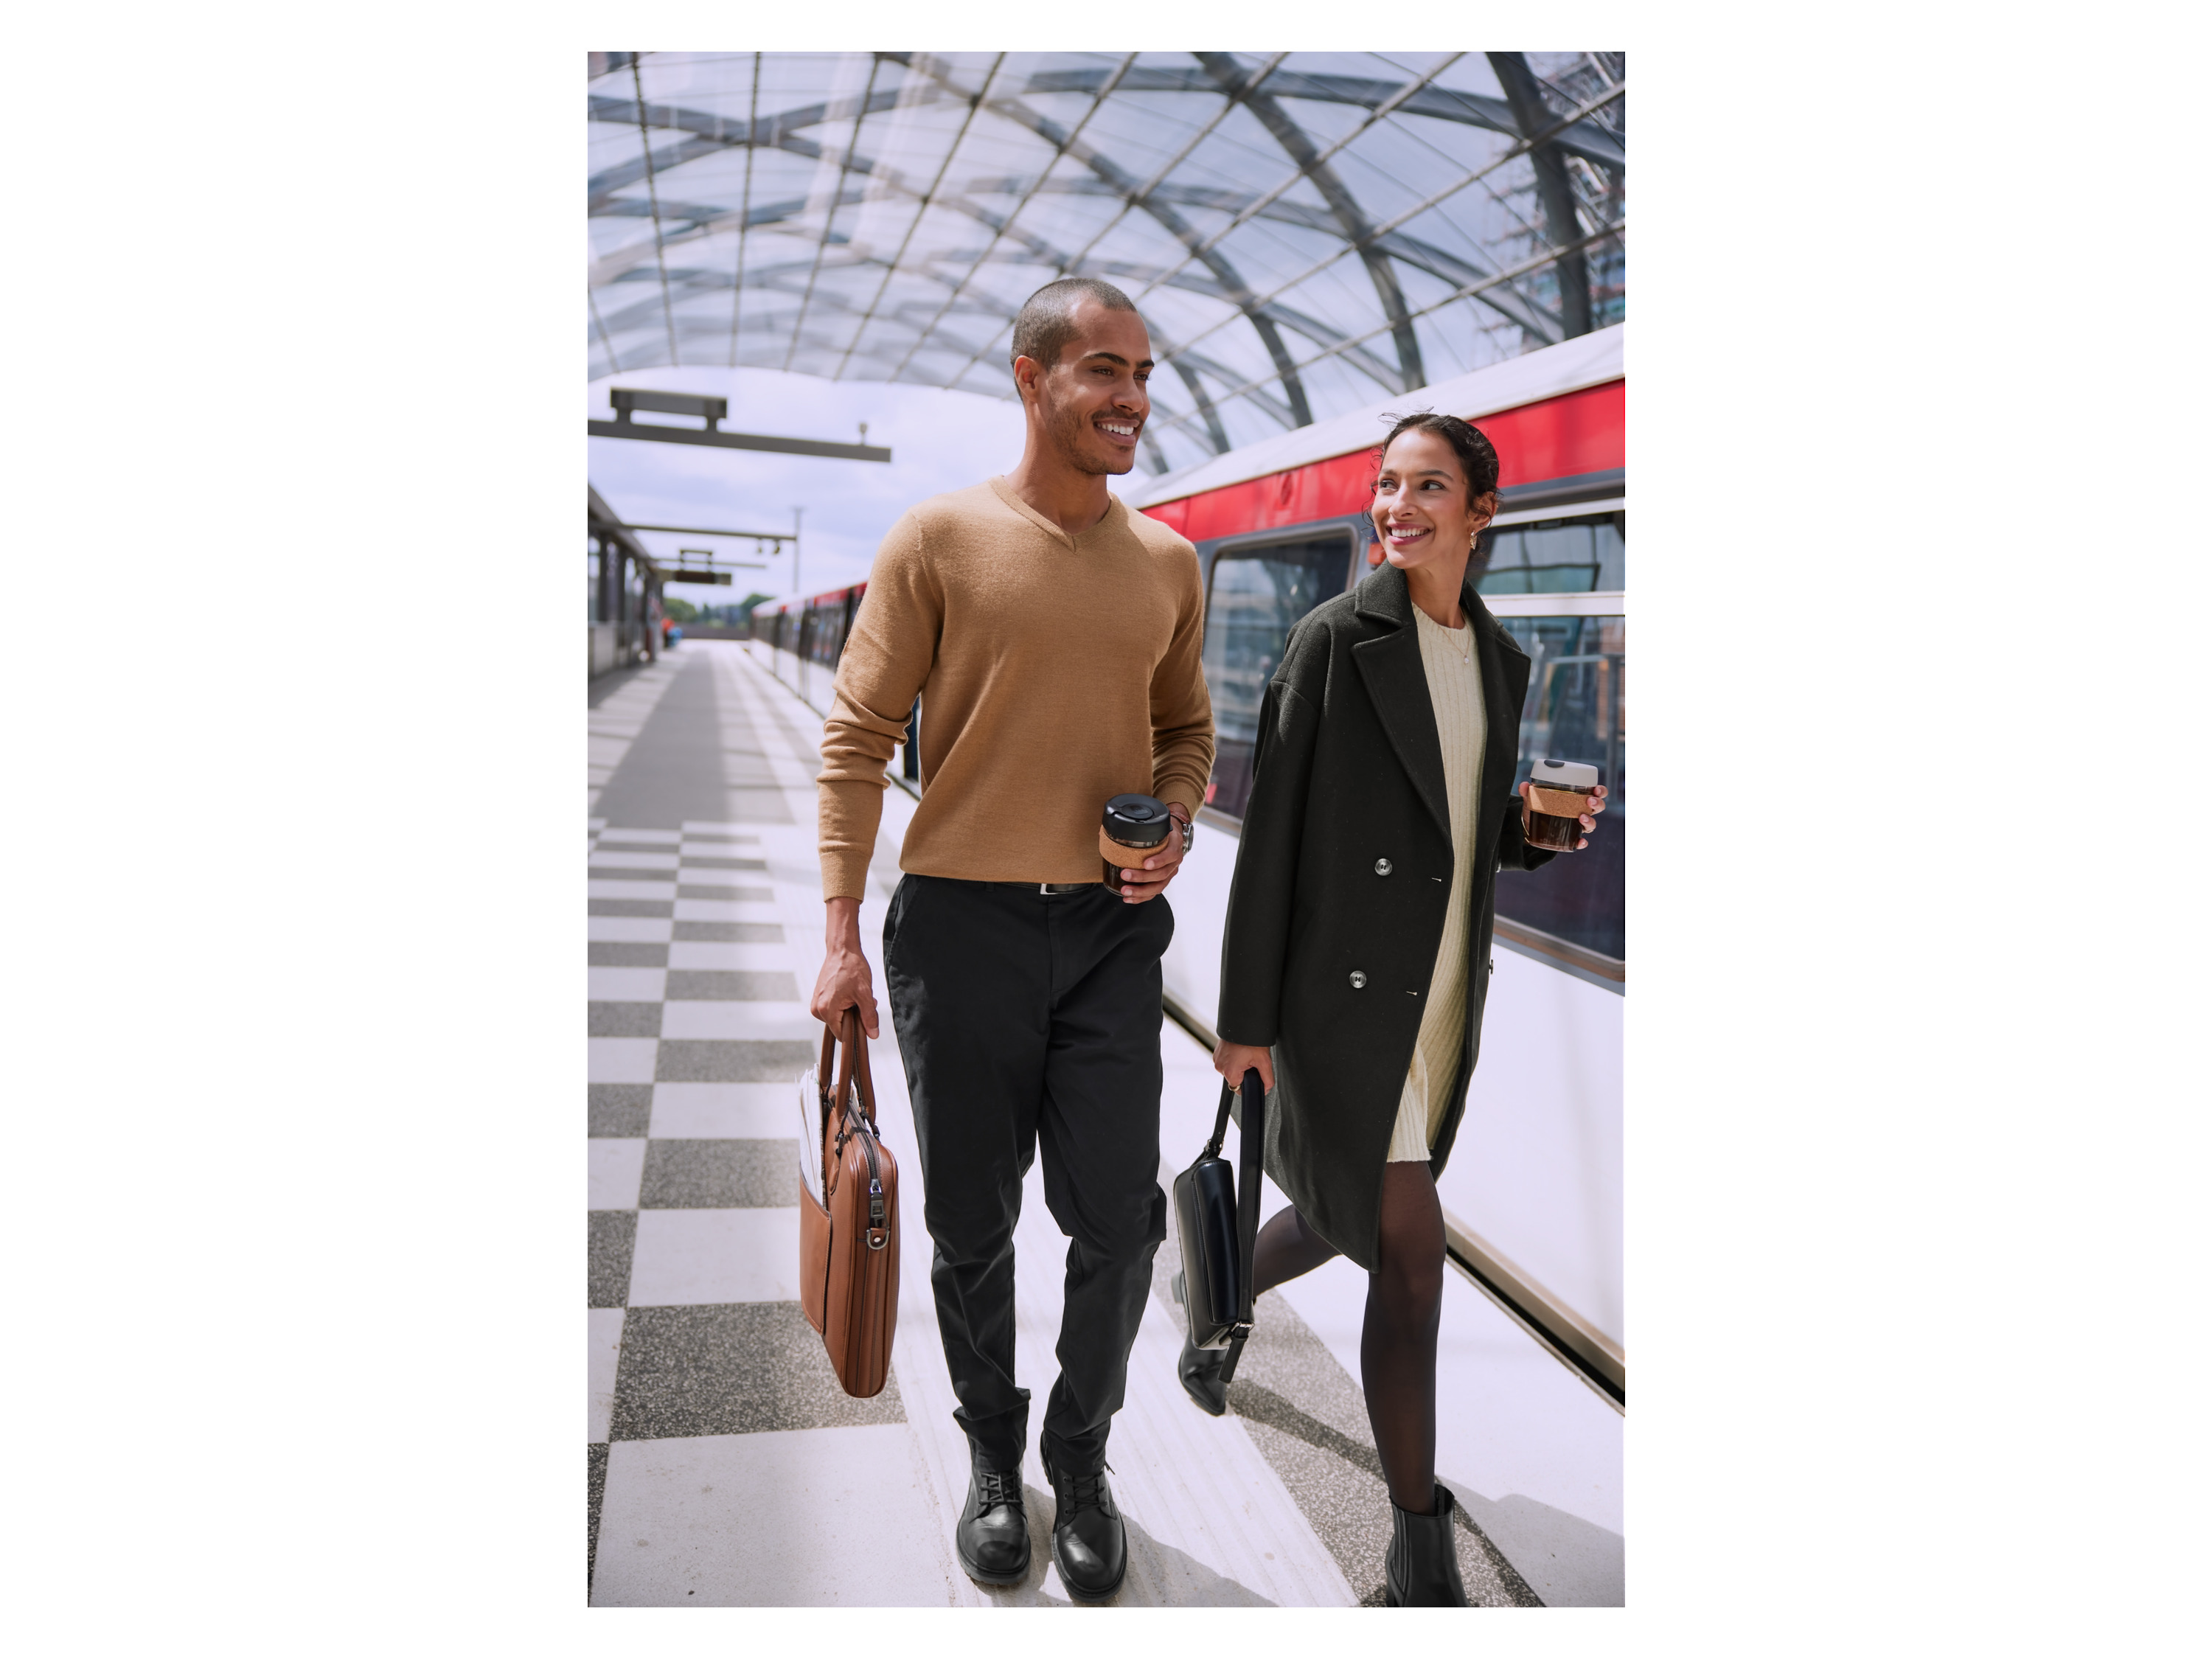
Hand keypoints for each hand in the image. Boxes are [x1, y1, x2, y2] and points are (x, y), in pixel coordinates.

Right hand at [809, 896, 879, 1038]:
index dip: (856, 1028)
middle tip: (861, 999)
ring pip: (838, 1017)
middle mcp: (817, 1009)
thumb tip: (873, 1035)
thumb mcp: (865, 993)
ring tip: (855, 993)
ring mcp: (816, 1003)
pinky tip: (849, 991)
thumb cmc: (852, 968)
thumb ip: (869, 1016)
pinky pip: (833, 1009)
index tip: (864, 1015)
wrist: (842, 949)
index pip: (842, 1034)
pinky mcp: (818, 997)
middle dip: (854, 1016)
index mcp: (826, 1010)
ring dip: (850, 1009)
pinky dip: (844, 1004)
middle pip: (840, 1025)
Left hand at [1115, 805, 1189, 903]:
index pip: (1170, 854)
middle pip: (1161, 874)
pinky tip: (1130, 898)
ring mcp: (1170, 873)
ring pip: (1158, 886)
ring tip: (1125, 890)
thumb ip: (1136, 827)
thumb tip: (1107, 830)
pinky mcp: (1163, 881)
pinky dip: (1141, 897)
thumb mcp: (1156, 825)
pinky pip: (1154, 892)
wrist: (1173, 836)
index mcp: (1174, 845)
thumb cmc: (1162, 831)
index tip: (1146, 863)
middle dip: (1142, 877)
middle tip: (1125, 874)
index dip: (1159, 860)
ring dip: (1140, 890)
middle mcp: (1174, 861)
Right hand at [1213, 1040, 1273, 1093]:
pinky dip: (1232, 1059)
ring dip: (1237, 1065)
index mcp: (1230, 1072)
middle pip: (1233, 1079)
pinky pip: (1226, 1061)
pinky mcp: (1216, 1052)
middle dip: (1243, 1073)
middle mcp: (1220, 1066)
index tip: (1252, 1074)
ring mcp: (1217, 1058)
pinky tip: (1239, 1051)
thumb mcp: (1264, 1061)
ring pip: (1229, 1070)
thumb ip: (1267, 1079)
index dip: (1247, 1083)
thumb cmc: (1253, 1040)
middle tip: (1250, 1061)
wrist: (1245, 1023)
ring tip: (1245, 1054)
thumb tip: (1266, 1089)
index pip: (1238, 1088)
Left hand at [1518, 780, 1607, 850]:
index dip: (1600, 791)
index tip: (1596, 789)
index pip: (1595, 793)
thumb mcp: (1534, 798)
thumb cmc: (1539, 807)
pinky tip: (1580, 842)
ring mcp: (1577, 825)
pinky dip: (1581, 842)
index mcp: (1577, 798)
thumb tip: (1523, 785)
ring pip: (1592, 824)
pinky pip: (1579, 841)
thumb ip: (1529, 792)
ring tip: (1581, 817)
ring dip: (1590, 821)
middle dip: (1597, 804)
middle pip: (1598, 808)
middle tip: (1589, 801)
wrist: (1530, 825)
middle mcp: (1581, 811)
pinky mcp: (1570, 838)